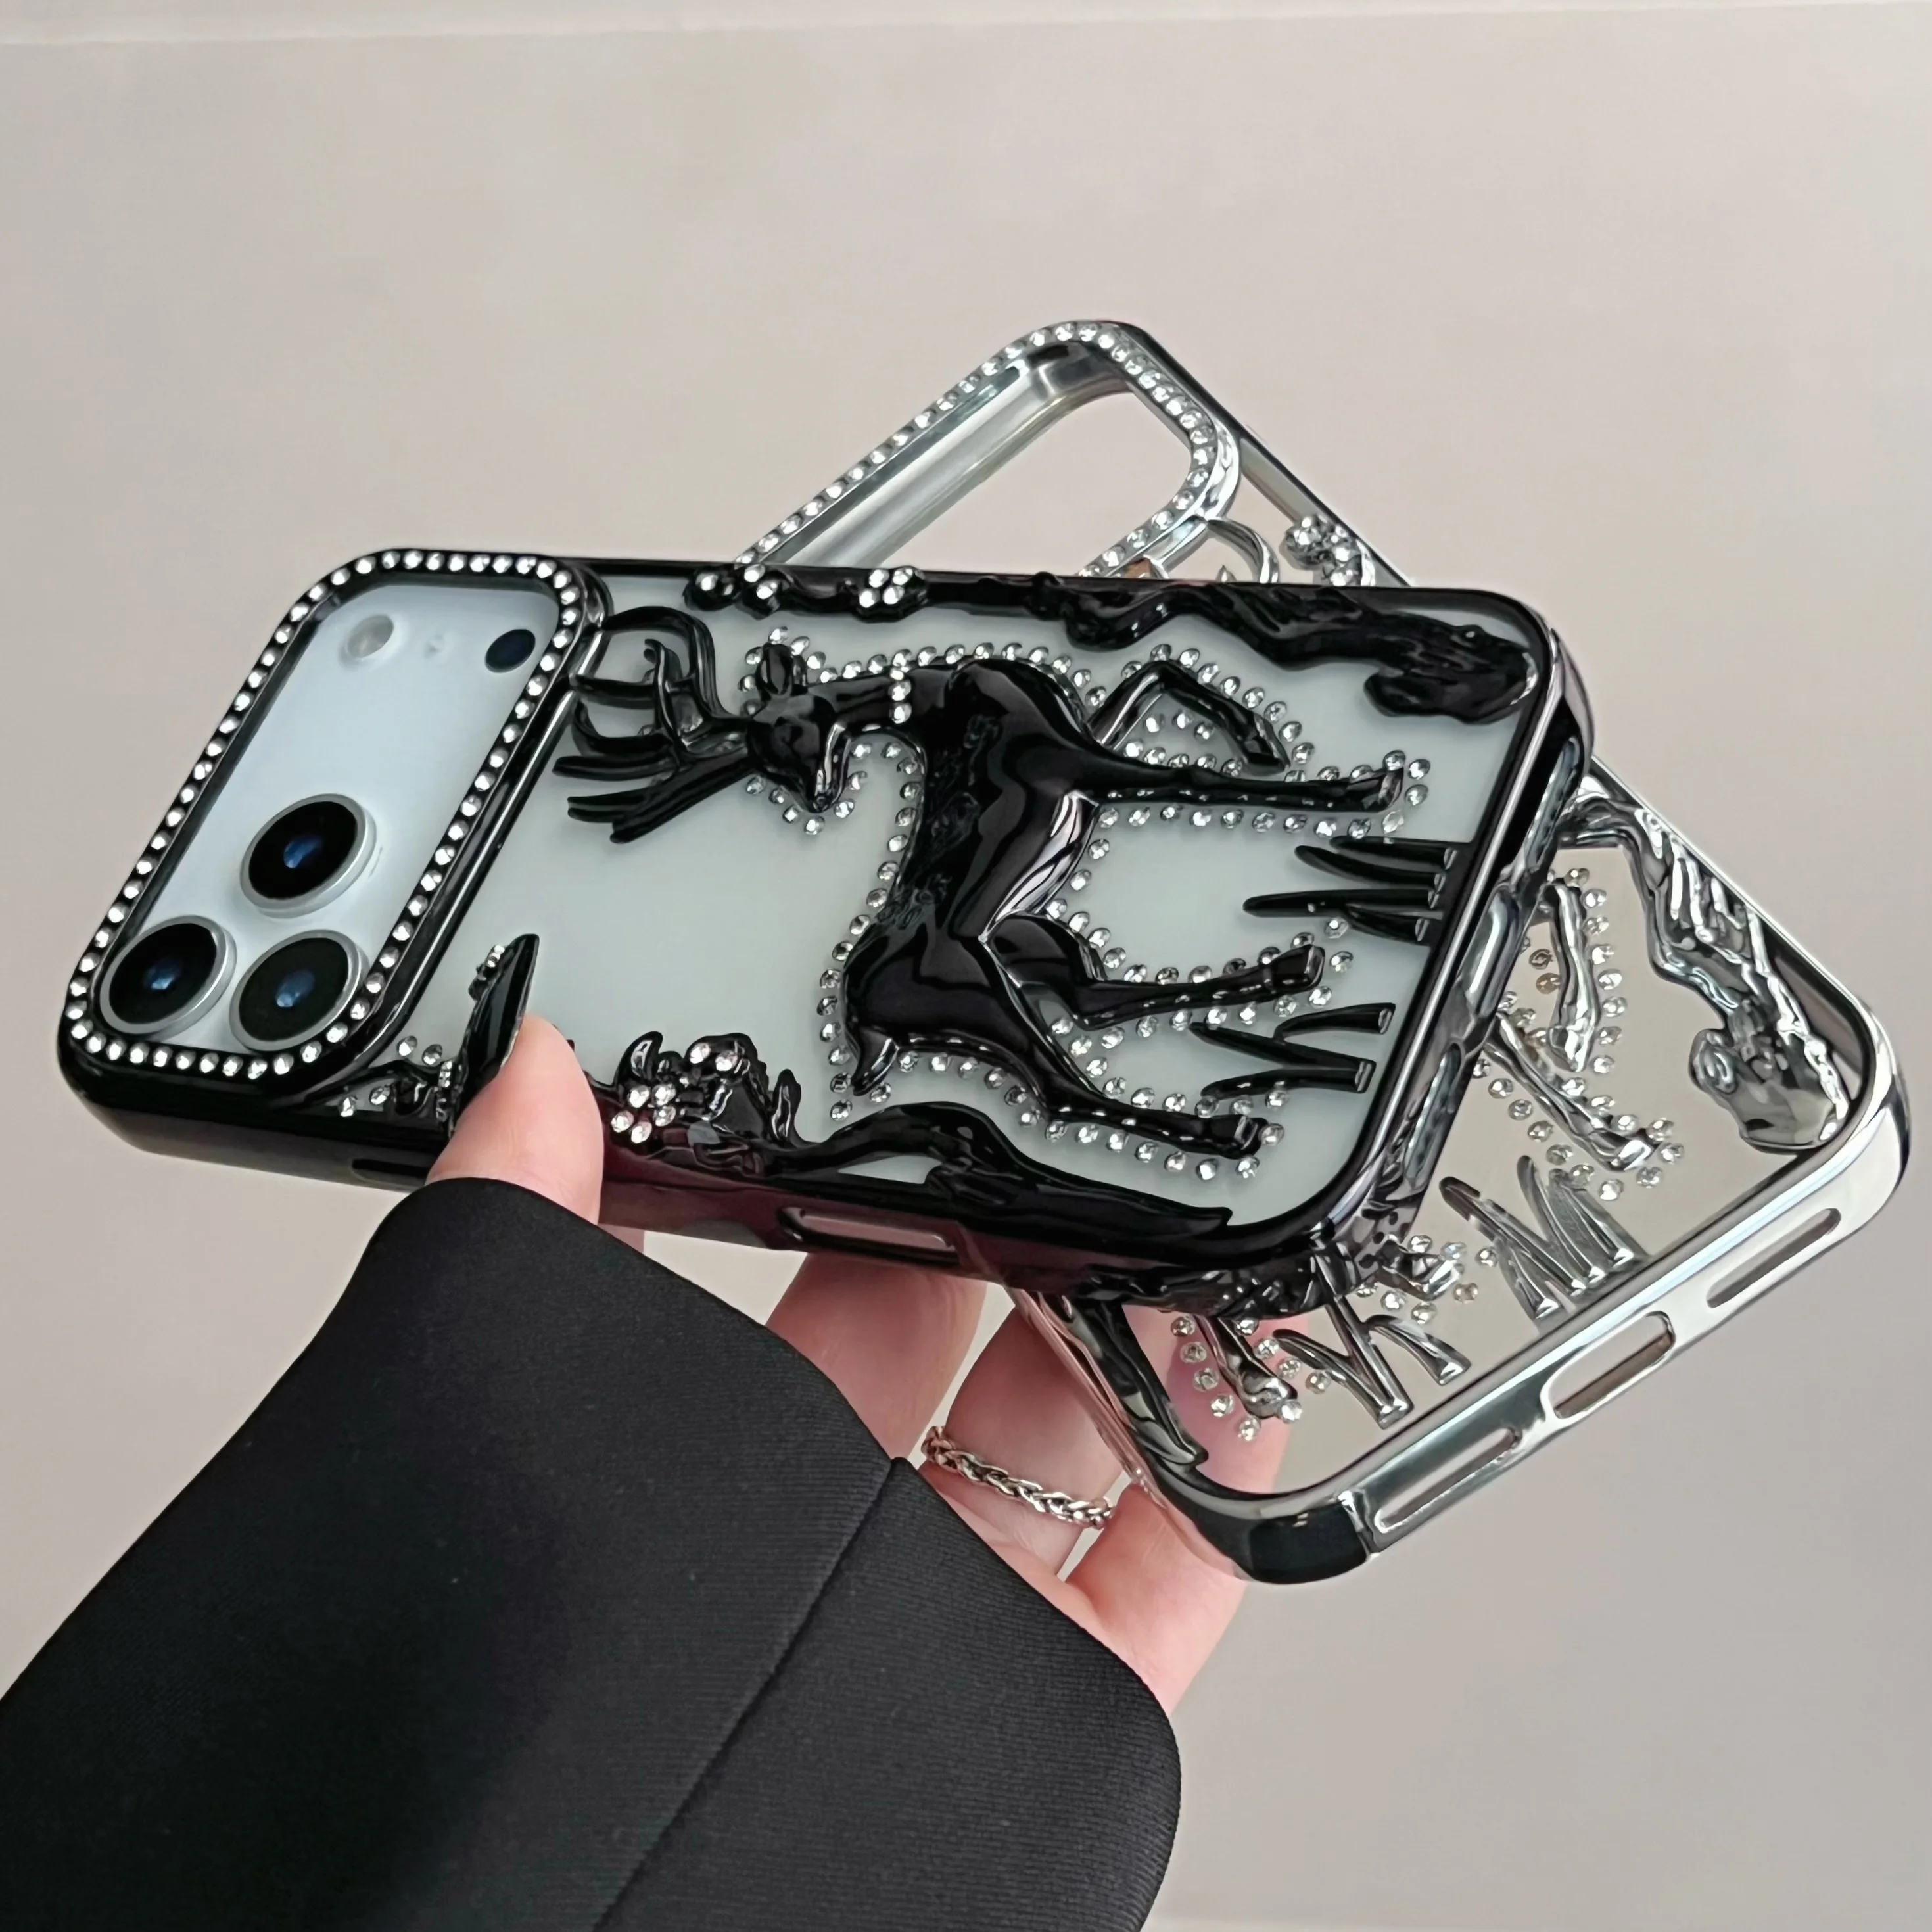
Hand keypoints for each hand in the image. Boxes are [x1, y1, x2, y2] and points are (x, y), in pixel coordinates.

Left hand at [430, 1016, 1247, 1710]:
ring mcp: (954, 1619)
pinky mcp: (1057, 1704)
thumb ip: (512, 1215)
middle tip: (1059, 1133)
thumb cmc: (509, 1684)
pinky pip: (1170, 1570)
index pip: (818, 1276)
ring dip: (1139, 1328)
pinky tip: (1244, 1373)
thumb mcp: (484, 1396)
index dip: (879, 1186)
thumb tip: (529, 1057)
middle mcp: (839, 1539)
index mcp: (715, 1458)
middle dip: (1019, 1234)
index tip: (927, 1103)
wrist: (594, 1923)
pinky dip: (1223, 1472)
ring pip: (1078, 1440)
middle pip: (968, 1346)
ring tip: (1174, 1219)